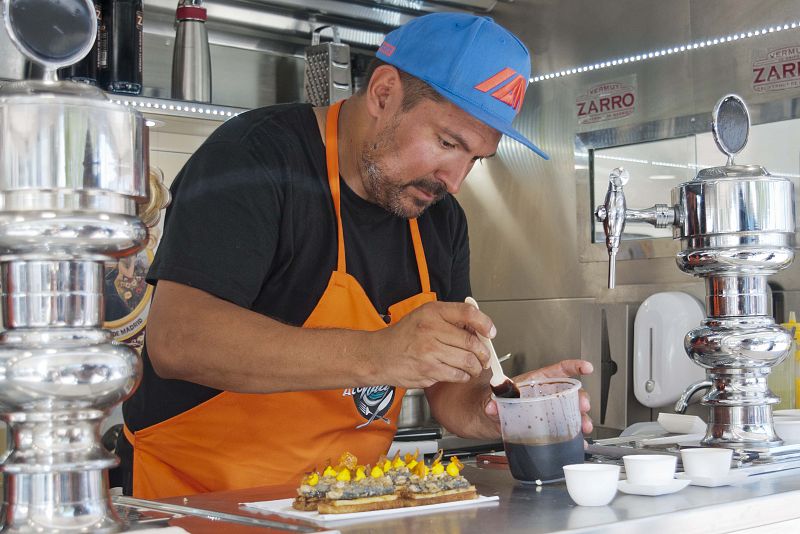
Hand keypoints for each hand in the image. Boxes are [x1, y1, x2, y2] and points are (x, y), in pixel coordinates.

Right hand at [369, 301, 493, 387]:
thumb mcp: (424, 316)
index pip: (468, 313)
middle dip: (483, 353)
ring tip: (474, 367)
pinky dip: (463, 376)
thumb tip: (478, 327)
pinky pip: (457, 375)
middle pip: (472, 342)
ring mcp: (429, 352)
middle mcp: (431, 330)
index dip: (485, 323)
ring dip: (475, 367)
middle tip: (485, 357)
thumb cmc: (403, 336)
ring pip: (467, 361)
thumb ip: (450, 318)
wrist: (379, 355)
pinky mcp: (428, 371)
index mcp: (432, 313)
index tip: (490, 333)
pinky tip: (460, 373)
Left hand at [483, 359, 593, 433]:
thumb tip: (492, 406)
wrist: (491, 418)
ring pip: (572, 412)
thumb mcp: (494, 398)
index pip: (558, 370)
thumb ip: (494, 400)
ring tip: (584, 427)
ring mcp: (550, 411)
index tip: (586, 368)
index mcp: (536, 382)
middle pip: (570, 392)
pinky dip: (574, 437)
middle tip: (583, 406)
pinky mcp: (549, 427)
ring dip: (582, 419)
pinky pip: (567, 430)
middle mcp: (547, 395)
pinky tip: (579, 442)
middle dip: (581, 398)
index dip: (574, 367)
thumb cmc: (496, 401)